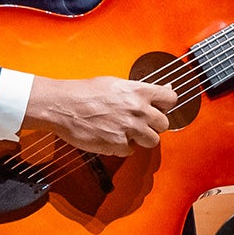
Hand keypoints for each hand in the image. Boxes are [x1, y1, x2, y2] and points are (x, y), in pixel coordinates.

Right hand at [28, 75, 175, 155]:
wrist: (62, 106)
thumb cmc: (84, 92)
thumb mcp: (116, 83)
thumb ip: (141, 90)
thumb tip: (164, 89)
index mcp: (139, 91)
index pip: (171, 99)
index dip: (166, 105)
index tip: (159, 108)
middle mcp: (138, 110)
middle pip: (163, 124)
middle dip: (152, 125)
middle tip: (138, 122)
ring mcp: (129, 128)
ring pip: (152, 141)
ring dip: (141, 138)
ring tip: (126, 132)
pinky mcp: (118, 144)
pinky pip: (130, 151)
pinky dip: (122, 147)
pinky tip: (111, 137)